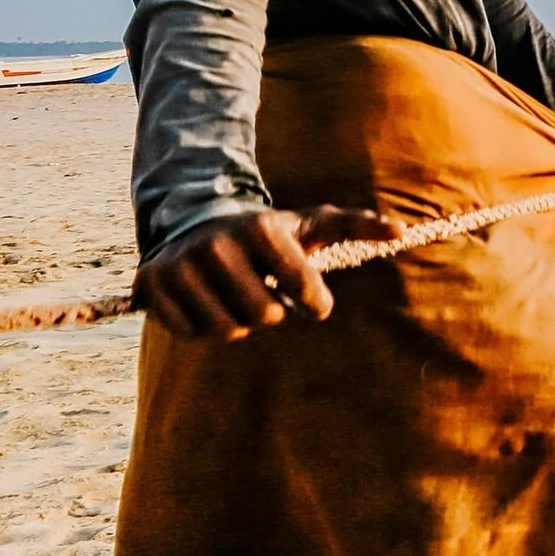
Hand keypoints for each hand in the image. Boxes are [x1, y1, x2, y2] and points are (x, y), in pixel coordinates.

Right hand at [134, 205, 401, 341]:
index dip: (312, 303)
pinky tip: (208, 301)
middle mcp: (218, 243)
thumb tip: (401, 231)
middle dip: (272, 311)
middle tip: (265, 293)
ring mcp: (181, 264)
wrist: (194, 222)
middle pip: (264, 316)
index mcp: (262, 228)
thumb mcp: (311, 224)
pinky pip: (191, 333)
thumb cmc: (267, 233)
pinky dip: (204, 326)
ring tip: (239, 296)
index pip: (303, 290)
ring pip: (227, 329)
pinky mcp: (152, 285)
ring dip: (240, 321)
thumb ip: (356, 225)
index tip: (312, 303)